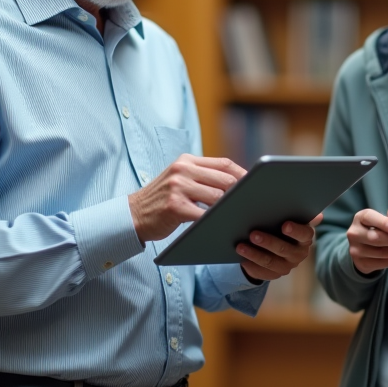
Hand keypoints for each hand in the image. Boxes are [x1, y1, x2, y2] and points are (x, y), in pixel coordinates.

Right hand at [129, 155, 245, 242]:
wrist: (132, 215)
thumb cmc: (162, 200)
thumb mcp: (180, 180)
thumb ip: (202, 177)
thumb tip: (236, 184)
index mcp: (187, 161)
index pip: (224, 164)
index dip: (243, 174)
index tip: (255, 186)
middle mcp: (182, 169)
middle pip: (224, 179)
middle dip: (240, 193)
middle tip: (252, 204)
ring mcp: (178, 187)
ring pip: (217, 196)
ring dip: (230, 208)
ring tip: (239, 216)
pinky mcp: (175, 206)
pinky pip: (204, 214)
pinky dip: (215, 221)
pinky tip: (221, 226)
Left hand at [236, 214, 320, 281]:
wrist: (276, 246)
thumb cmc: (281, 225)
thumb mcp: (290, 218)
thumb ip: (298, 212)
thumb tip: (318, 214)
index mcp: (305, 238)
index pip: (304, 234)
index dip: (295, 231)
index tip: (285, 225)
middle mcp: (298, 254)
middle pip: (283, 249)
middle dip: (268, 242)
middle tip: (253, 234)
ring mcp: (286, 266)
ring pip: (270, 262)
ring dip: (254, 254)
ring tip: (240, 246)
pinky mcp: (274, 274)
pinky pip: (261, 273)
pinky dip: (251, 266)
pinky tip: (241, 260)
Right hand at [346, 205, 387, 275]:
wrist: (363, 248)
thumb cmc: (377, 229)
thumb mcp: (384, 218)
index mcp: (360, 218)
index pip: (369, 217)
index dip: (383, 223)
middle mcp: (354, 233)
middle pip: (376, 238)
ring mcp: (355, 249)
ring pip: (380, 252)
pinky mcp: (360, 263)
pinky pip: (381, 263)